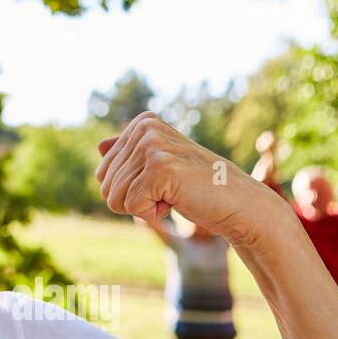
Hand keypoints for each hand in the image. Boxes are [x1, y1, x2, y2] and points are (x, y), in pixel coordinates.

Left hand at [98, 112, 289, 252]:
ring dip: (144, 207)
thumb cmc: (197, 186)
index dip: (130, 189)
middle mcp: (144, 128)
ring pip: (114, 198)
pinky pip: (130, 206)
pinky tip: (177, 202)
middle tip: (169, 191)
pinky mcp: (159, 168)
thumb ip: (130, 155)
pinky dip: (152, 215)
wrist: (238, 203)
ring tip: (174, 195)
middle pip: (105, 185)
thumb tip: (100, 145)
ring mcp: (152, 146)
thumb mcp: (160, 166)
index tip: (162, 182)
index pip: (103, 172)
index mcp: (142, 123)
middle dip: (134, 200)